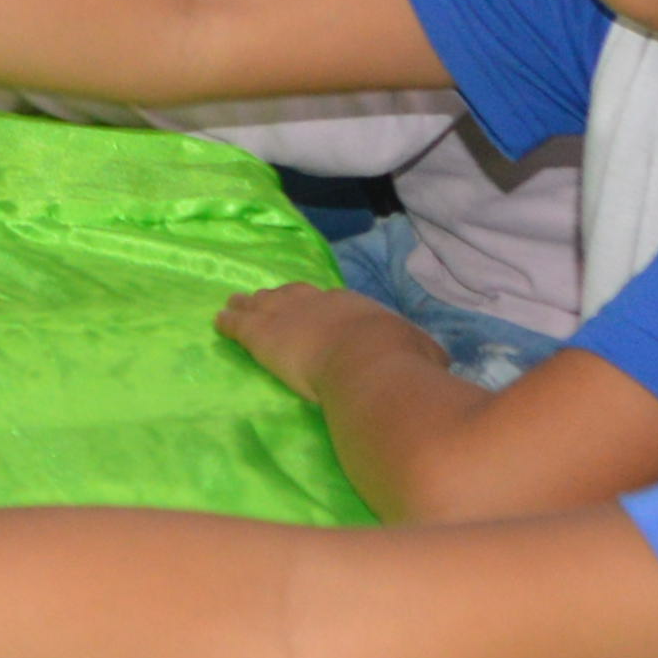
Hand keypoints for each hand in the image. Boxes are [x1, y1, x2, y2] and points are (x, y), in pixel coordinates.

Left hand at [217, 281, 430, 397]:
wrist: (368, 361)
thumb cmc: (399, 358)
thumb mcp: (422, 352)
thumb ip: (423, 354)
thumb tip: (438, 361)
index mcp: (353, 306)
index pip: (329, 302)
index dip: (316, 304)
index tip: (310, 306)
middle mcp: (317, 304)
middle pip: (291, 296)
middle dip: (278, 298)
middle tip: (265, 298)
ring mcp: (287, 317)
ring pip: (261, 305)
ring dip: (249, 304)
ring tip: (235, 303)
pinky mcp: (262, 336)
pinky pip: (240, 324)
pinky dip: (229, 321)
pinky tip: (219, 319)